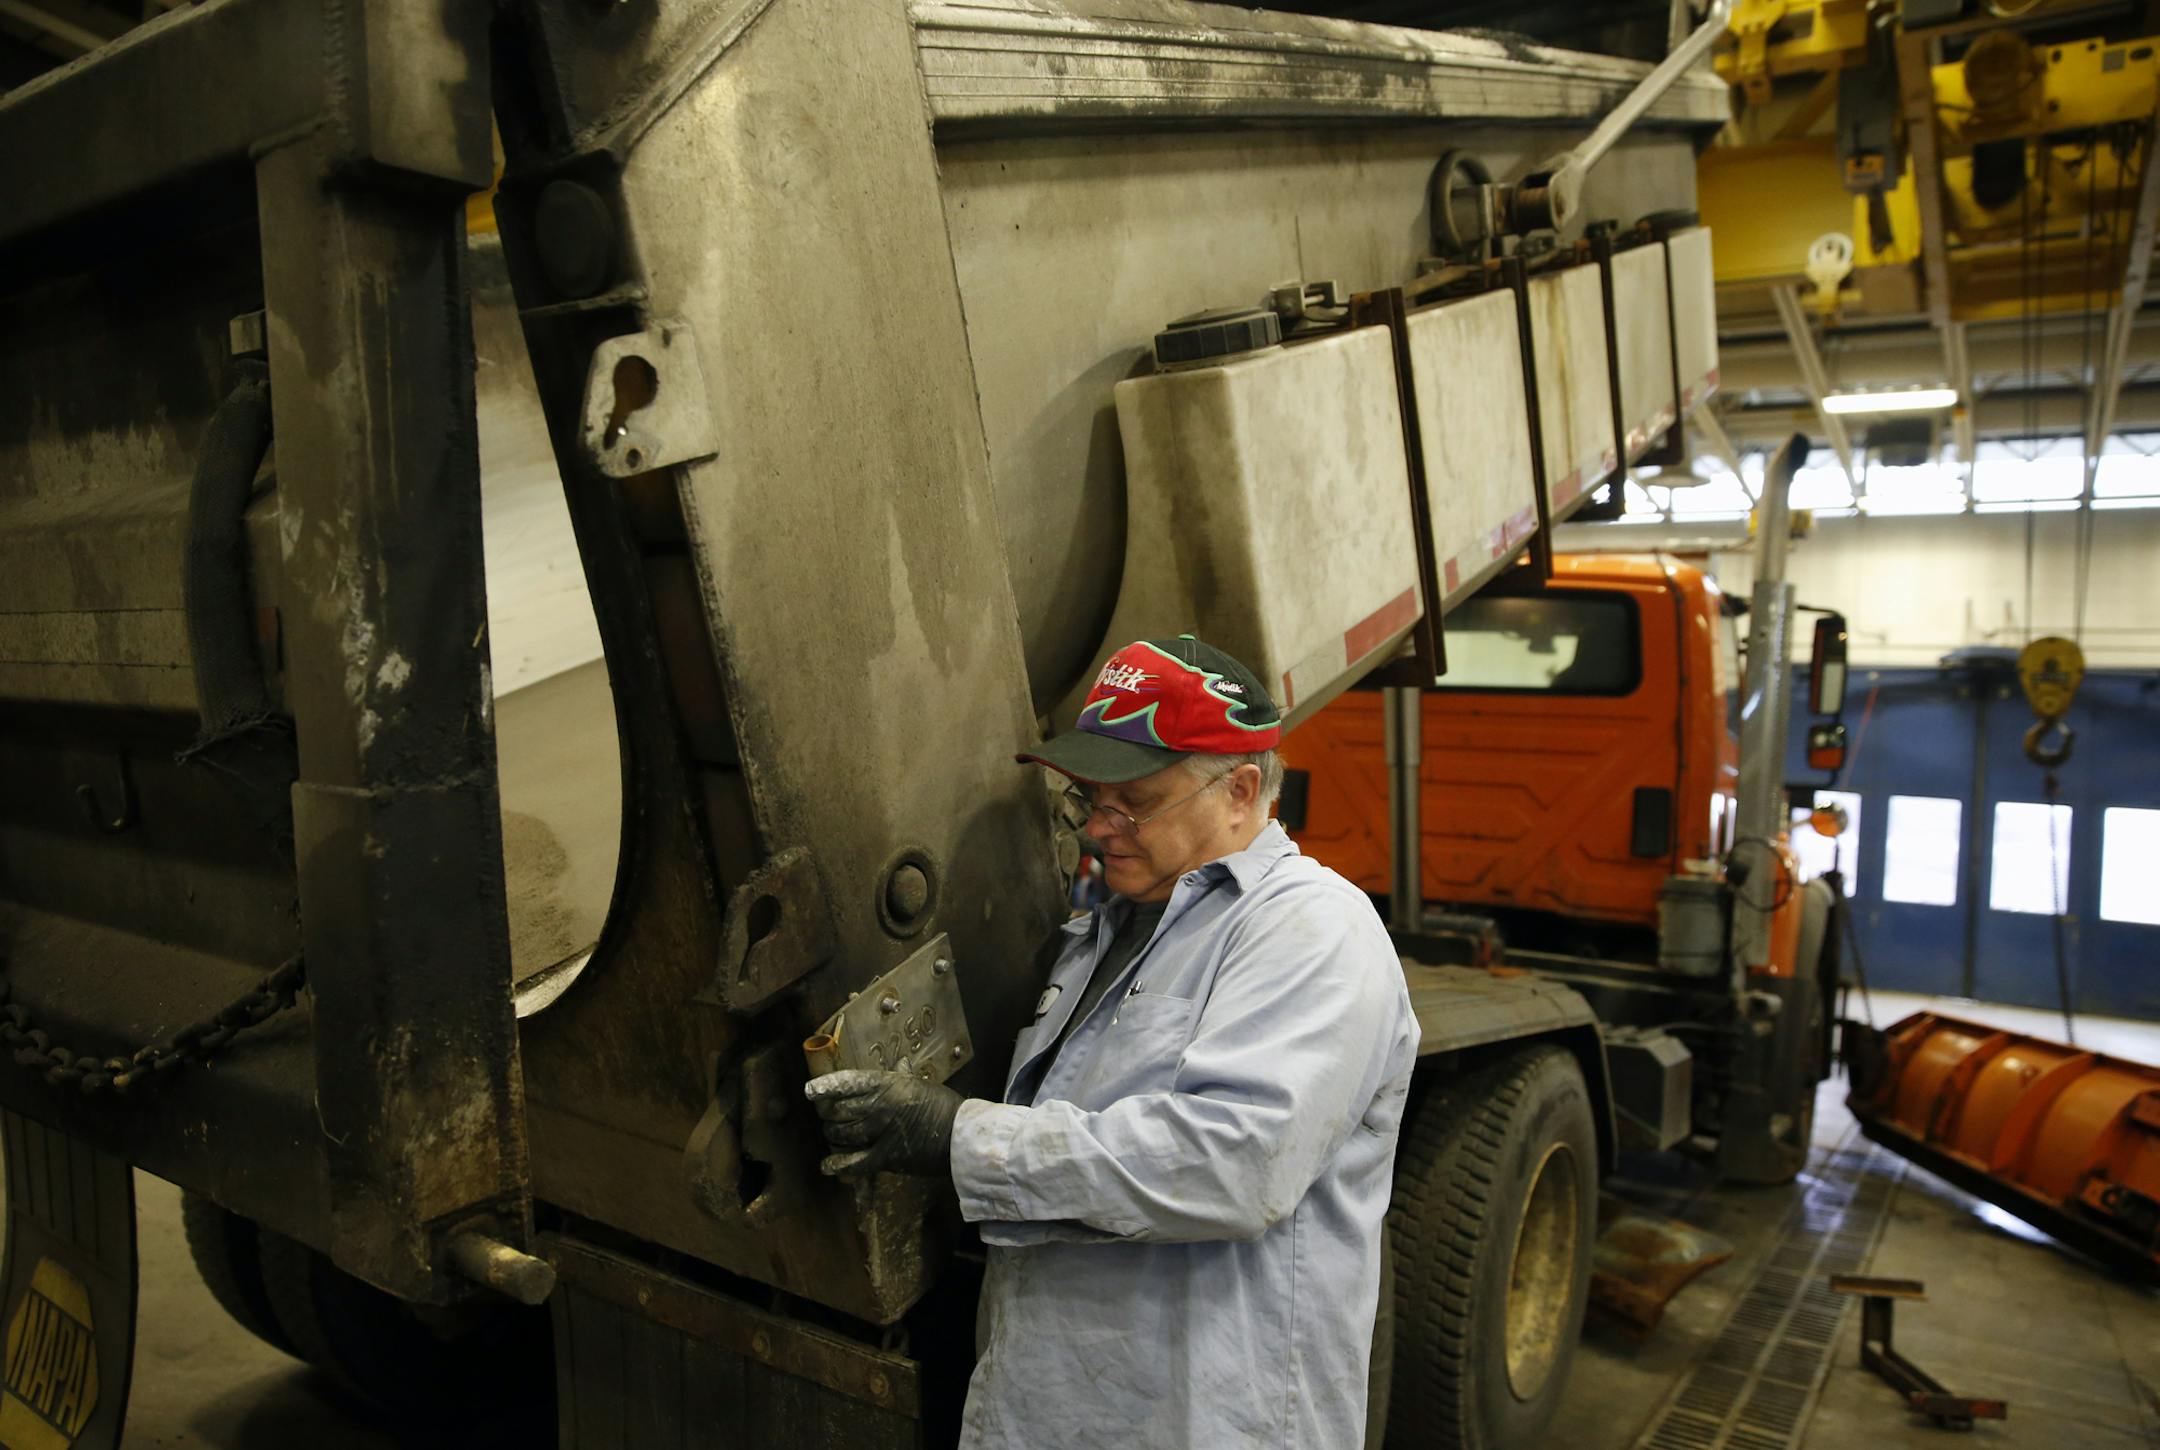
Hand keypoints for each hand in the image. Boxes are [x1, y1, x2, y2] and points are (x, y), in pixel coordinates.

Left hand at [804, 1069, 963, 1178]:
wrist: (961, 1137)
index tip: (809, 1091)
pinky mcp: (885, 1158)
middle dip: (828, 1114)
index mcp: (887, 1085)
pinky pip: (853, 1163)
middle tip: (829, 1115)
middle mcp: (879, 1107)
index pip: (849, 1082)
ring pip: (841, 1135)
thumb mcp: (920, 1085)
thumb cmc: (943, 1106)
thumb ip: (901, 1077)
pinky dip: (837, 1165)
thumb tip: (898, 1063)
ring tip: (835, 1134)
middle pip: (838, 1111)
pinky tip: (827, 1165)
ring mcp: (881, 1133)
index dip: (826, 1086)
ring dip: (834, 1136)